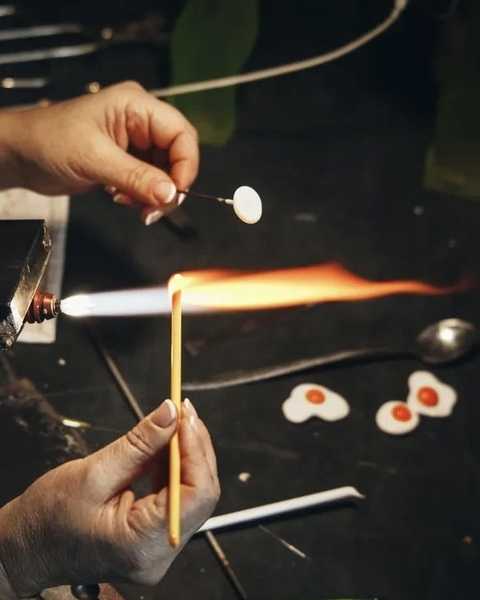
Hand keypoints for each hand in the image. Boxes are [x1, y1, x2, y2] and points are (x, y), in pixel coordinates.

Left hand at [0, 81, 198, 224]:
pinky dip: (142, 196)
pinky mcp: (127, 160)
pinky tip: (121, 198)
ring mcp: (134, 142)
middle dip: (169, 186)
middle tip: (153, 208)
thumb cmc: (48, 140)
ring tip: (131, 204)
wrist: (22, 154)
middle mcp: (139, 121)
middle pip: (177, 155)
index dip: (185, 165)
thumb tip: (171, 194)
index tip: (176, 192)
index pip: (181, 134)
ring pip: (165, 173)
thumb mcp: (95, 159)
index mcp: (136, 106)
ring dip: (154, 195)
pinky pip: (149, 181)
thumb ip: (136, 177)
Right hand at [0, 399, 218, 596]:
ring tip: (173, 421)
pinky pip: (175, 496)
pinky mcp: (152, 536)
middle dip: (193, 446)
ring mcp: (157, 547)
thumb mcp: (93, 473)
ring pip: (191, 492)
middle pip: (200, 492)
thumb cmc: (47, 521)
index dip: (196, 450)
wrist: (26, 548)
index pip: (197, 494)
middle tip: (182, 411)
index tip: (185, 416)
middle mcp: (158, 553)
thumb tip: (171, 413)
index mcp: (144, 545)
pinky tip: (164, 444)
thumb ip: (139, 443)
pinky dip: (172, 467)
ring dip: (184, 453)